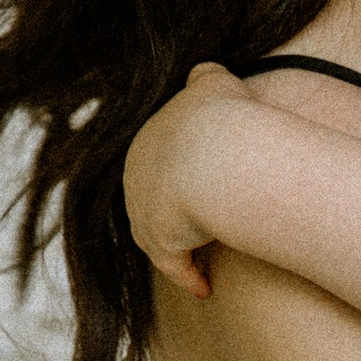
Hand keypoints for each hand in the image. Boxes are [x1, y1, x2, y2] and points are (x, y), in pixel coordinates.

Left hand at [123, 60, 248, 296]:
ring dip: (180, 250)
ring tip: (203, 263)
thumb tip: (205, 72)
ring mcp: (144, 212)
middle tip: (201, 227)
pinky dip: (190, 277)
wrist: (218, 156)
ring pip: (160, 237)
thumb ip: (206, 78)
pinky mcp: (158, 243)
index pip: (159, 163)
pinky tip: (206, 288)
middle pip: (152, 201)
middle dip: (172, 214)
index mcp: (147, 140)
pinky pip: (175, 266)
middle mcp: (137, 176)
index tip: (203, 188)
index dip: (183, 176)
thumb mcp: (215, 84)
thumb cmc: (223, 118)